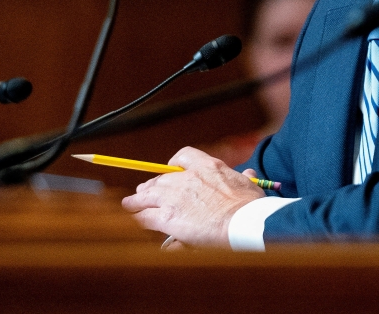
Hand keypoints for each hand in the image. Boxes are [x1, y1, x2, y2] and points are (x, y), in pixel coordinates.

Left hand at [121, 146, 264, 246]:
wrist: (241, 221)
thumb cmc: (249, 206)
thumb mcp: (249, 185)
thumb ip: (245, 178)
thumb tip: (249, 173)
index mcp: (207, 166)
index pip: (183, 157)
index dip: (173, 165)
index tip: (170, 170)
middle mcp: (186, 179)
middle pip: (160, 178)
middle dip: (151, 186)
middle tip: (144, 191)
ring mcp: (173, 197)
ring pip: (145, 196)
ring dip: (136, 201)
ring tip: (129, 204)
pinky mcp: (167, 218)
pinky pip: (143, 217)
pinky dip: (137, 219)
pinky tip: (133, 221)